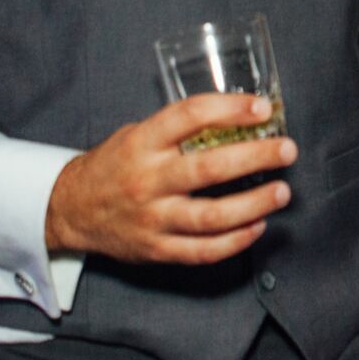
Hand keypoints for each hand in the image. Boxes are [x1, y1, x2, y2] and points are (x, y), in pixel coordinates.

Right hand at [44, 93, 295, 263]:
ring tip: (282, 192)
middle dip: (256, 157)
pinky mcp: (157, 249)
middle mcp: (148, 181)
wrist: (71, 209)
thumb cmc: (114, 165)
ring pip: (211, 217)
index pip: (190, 116)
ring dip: (254, 204)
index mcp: (142, 143)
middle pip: (209, 168)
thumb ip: (178, 129)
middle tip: (287, 149)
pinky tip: (258, 226)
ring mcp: (153, 219)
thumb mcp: (137, 134)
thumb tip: (238, 118)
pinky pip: (203, 251)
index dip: (230, 109)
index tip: (262, 108)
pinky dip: (235, 241)